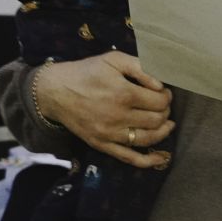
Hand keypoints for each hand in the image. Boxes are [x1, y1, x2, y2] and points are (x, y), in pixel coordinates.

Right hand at [34, 53, 172, 168]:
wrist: (54, 91)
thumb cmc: (86, 72)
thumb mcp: (114, 59)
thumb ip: (141, 67)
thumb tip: (161, 84)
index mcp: (123, 93)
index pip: (160, 101)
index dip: (167, 96)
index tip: (163, 92)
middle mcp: (118, 116)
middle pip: (156, 120)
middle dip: (165, 111)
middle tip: (161, 104)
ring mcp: (109, 134)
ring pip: (147, 139)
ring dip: (163, 132)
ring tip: (167, 123)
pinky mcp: (101, 145)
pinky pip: (129, 158)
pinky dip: (148, 161)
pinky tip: (162, 158)